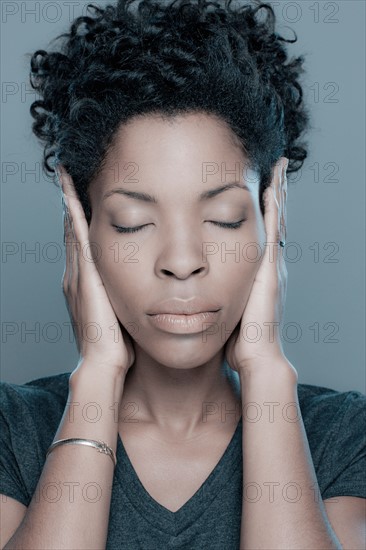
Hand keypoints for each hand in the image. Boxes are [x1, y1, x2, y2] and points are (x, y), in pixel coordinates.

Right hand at [56, 165, 134, 375]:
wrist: (103, 363)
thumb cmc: (116, 344)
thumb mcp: (120, 314)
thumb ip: (122, 298)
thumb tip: (141, 290)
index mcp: (86, 283)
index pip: (82, 245)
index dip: (81, 222)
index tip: (83, 200)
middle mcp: (77, 275)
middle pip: (73, 232)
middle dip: (73, 206)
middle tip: (71, 179)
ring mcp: (77, 275)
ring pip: (73, 231)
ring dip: (71, 205)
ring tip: (68, 180)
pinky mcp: (84, 276)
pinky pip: (77, 240)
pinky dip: (74, 217)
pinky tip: (73, 197)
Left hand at [224, 157, 296, 378]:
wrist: (254, 355)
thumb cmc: (239, 337)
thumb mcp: (229, 307)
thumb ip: (222, 294)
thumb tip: (202, 287)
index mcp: (258, 271)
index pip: (260, 232)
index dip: (263, 209)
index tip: (259, 185)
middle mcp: (269, 263)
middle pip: (274, 219)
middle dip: (275, 192)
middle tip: (277, 167)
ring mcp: (273, 264)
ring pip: (276, 220)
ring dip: (278, 193)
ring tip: (279, 168)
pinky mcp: (270, 268)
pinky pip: (273, 231)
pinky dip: (274, 209)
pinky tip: (272, 187)